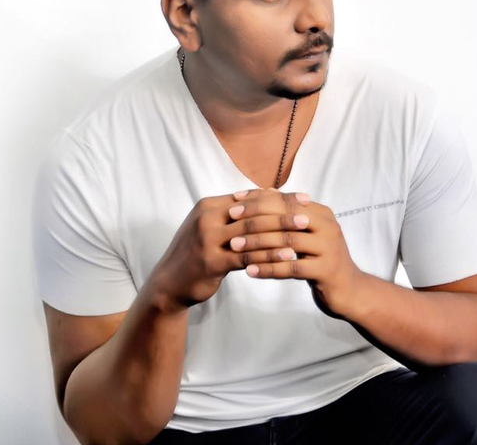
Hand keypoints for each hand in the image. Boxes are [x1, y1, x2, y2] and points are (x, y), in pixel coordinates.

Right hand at [148, 189, 317, 311]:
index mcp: (209, 205)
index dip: (278, 197)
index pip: (250, 197)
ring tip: (303, 233)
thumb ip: (236, 211)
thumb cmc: (197, 252)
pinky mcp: (211, 262)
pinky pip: (247, 257)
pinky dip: (270, 256)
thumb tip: (268, 192)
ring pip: (252, 233)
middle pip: (253, 212)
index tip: (303, 198)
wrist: (169, 283)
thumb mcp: (212, 225)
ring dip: (280, 233)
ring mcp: (207, 240)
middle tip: (308, 215)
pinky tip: (288, 257)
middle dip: (283, 213)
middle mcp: (206, 218)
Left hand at [228, 187, 364, 319]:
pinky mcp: (326, 270)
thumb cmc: (321, 259)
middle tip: (230, 223)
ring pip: (286, 242)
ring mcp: (329, 248)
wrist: (349, 290)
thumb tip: (265, 192)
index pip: (285, 200)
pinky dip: (268, 268)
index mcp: (321, 213)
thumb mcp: (308, 233)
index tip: (234, 202)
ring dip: (257, 244)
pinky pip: (291, 268)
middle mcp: (327, 226)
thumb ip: (290, 216)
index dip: (258, 200)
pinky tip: (249, 271)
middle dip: (254, 219)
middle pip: (285, 217)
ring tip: (234, 246)